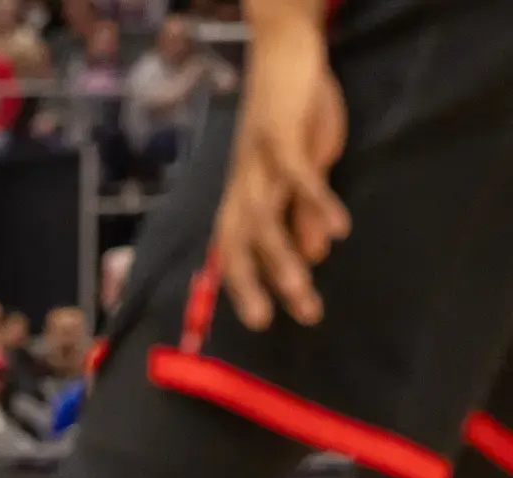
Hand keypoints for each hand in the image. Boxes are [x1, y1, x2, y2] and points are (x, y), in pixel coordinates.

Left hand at [213, 21, 349, 330]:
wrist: (283, 57)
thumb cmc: (292, 119)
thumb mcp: (301, 173)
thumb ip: (303, 212)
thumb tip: (313, 253)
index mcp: (244, 196)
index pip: (233, 249)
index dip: (240, 286)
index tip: (259, 323)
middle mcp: (243, 185)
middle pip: (242, 242)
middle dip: (259, 284)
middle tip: (285, 319)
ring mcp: (259, 162)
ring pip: (263, 217)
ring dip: (281, 257)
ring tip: (304, 290)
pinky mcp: (282, 137)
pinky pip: (298, 176)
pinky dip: (317, 202)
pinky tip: (341, 229)